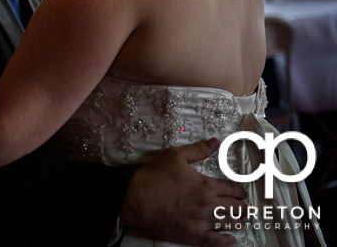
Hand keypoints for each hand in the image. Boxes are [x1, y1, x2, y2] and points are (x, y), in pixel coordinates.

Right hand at [120, 138, 246, 245]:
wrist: (134, 199)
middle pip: (236, 208)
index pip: (233, 190)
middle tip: (243, 206)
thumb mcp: (174, 156)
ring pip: (230, 224)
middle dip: (243, 206)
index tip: (242, 192)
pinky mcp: (194, 235)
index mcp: (206, 185)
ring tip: (240, 220)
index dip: (241, 191)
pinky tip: (232, 239)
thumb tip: (215, 142)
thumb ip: (198, 149)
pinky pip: (217, 242)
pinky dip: (228, 241)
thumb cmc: (152, 177)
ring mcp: (202, 222)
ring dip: (238, 221)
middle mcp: (208, 204)